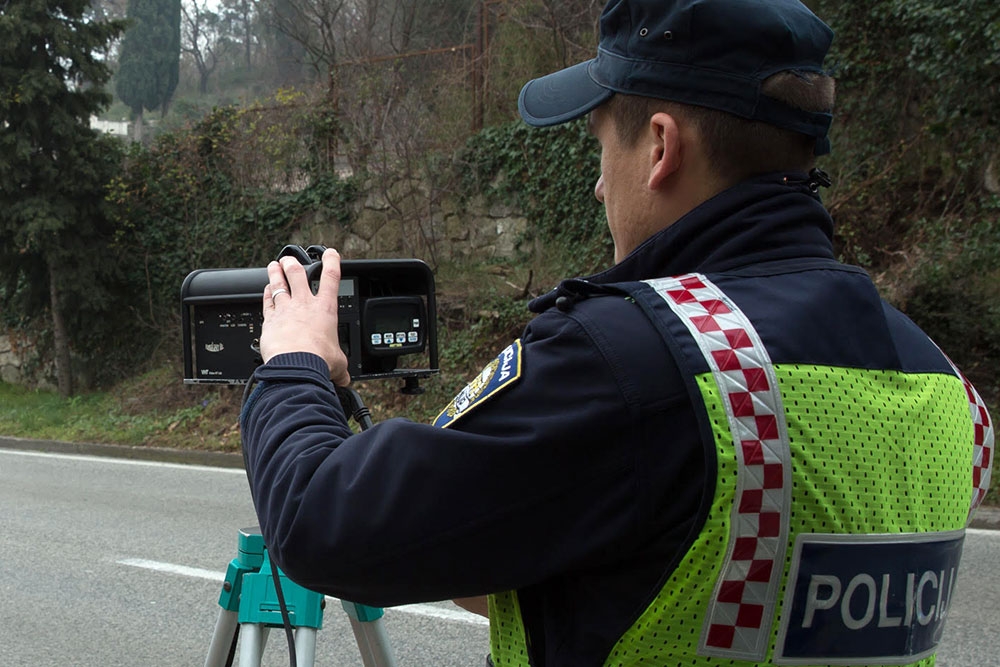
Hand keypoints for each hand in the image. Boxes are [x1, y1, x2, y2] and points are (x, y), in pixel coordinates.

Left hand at [260, 248, 350, 385]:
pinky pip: (267, 302)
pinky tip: (265, 290)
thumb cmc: (318, 361)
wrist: (296, 365)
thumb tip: (345, 378)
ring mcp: (286, 310)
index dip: (332, 262)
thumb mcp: (338, 363)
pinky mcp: (270, 320)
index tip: (330, 253)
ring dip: (276, 273)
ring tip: (274, 265)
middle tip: (290, 259)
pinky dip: (266, 294)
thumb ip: (341, 367)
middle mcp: (305, 305)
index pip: (331, 278)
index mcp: (326, 310)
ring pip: (279, 284)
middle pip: (298, 275)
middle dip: (294, 264)